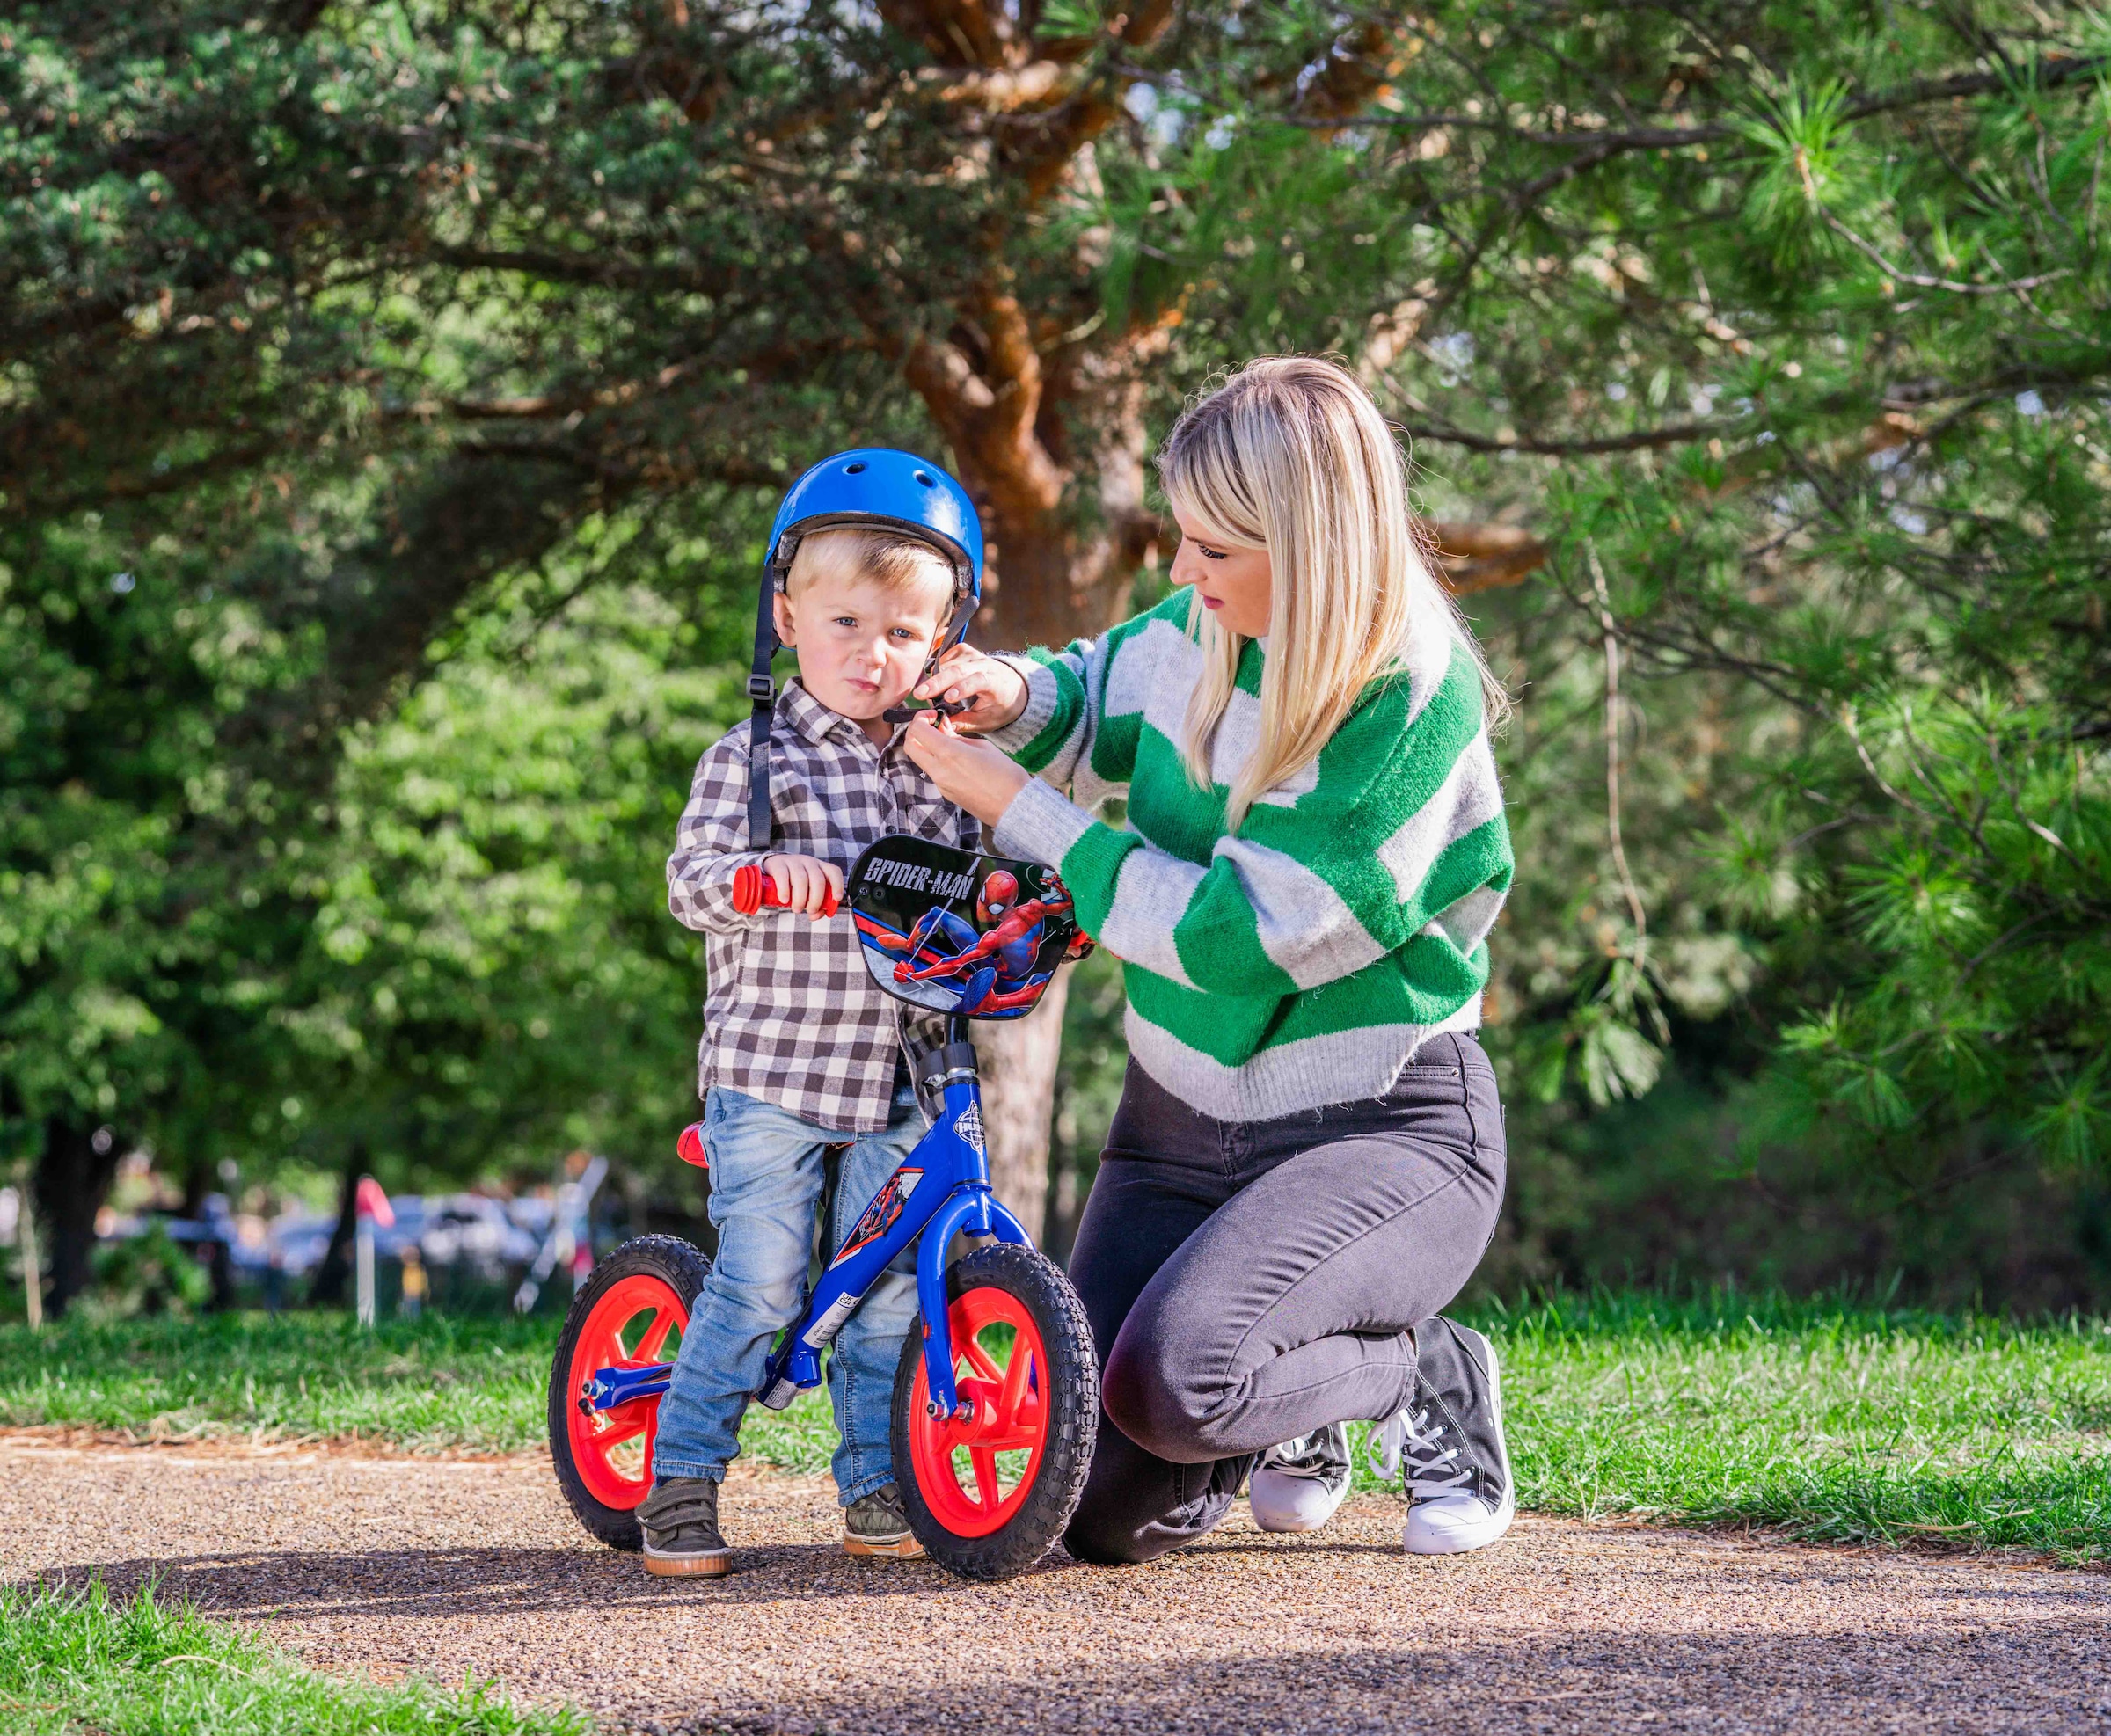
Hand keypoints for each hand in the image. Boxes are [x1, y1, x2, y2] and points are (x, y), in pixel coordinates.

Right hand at [761, 853, 844, 919]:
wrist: (773, 867)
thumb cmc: (794, 882)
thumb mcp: (807, 891)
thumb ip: (814, 904)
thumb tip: (816, 915)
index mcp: (820, 868)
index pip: (834, 872)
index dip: (838, 885)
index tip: (836, 898)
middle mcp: (809, 863)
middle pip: (818, 880)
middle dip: (816, 899)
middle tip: (810, 910)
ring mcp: (794, 862)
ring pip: (801, 879)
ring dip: (801, 898)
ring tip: (797, 909)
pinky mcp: (778, 864)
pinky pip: (783, 876)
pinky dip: (784, 890)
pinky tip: (785, 900)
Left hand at [902, 713, 1031, 827]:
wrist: (1013, 805)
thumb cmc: (1005, 774)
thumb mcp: (982, 746)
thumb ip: (958, 736)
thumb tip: (944, 729)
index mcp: (948, 753)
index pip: (918, 730)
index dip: (921, 718)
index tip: (934, 716)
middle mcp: (939, 769)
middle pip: (910, 745)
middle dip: (916, 731)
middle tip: (932, 725)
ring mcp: (940, 784)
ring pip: (919, 759)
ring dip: (925, 746)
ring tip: (946, 739)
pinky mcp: (945, 792)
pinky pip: (932, 771)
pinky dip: (935, 759)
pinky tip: (953, 756)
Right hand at [913, 645, 1027, 731]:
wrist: (1013, 685)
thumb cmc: (1000, 706)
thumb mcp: (987, 720)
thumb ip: (964, 722)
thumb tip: (941, 724)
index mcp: (995, 681)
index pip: (978, 680)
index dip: (962, 688)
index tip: (947, 699)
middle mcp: (984, 664)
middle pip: (958, 669)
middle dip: (937, 682)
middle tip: (918, 694)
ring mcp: (973, 655)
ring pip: (948, 663)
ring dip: (934, 678)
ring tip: (923, 694)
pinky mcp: (964, 650)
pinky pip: (945, 657)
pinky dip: (936, 669)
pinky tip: (932, 681)